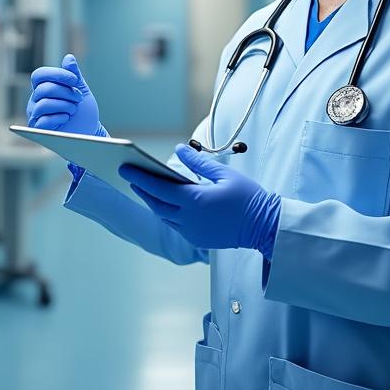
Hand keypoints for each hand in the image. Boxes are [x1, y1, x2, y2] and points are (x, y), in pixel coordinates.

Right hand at [27, 54, 104, 136]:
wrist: (89, 131)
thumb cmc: (83, 110)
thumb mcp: (81, 90)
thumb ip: (74, 74)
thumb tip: (68, 57)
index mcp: (43, 87)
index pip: (39, 75)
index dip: (57, 74)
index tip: (75, 80)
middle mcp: (36, 100)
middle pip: (44, 89)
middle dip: (66, 92)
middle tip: (78, 98)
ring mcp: (36, 115)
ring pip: (44, 104)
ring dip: (64, 105)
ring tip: (73, 109)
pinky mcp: (39, 130)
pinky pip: (44, 121)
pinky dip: (59, 118)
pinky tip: (67, 118)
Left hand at [119, 144, 280, 256]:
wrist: (264, 226)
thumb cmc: (247, 197)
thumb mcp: (224, 174)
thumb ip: (198, 163)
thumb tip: (178, 150)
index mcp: (195, 200)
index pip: (159, 187)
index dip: (139, 177)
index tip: (124, 168)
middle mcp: (189, 219)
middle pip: (156, 203)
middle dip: (141, 189)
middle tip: (130, 175)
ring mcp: (192, 232)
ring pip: (164, 216)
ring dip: (153, 202)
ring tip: (144, 188)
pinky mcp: (197, 240)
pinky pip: (175, 226)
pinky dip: (167, 214)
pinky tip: (165, 204)